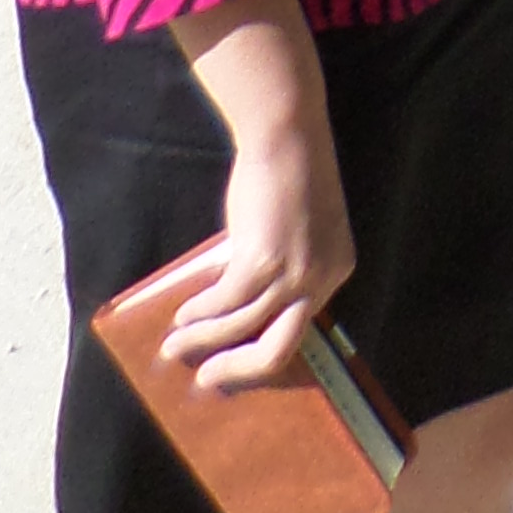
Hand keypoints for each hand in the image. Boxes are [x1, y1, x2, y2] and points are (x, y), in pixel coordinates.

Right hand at [166, 110, 355, 390]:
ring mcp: (294, 272)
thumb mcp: (299, 233)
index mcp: (337, 271)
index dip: (260, 354)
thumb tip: (238, 315)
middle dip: (235, 369)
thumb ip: (281, 271)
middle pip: (277, 350)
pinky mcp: (263, 261)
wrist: (287, 133)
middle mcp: (323, 278)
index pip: (299, 333)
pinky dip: (200, 313)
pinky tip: (183, 313)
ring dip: (203, 340)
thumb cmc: (287, 177)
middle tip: (204, 379)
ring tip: (175, 344)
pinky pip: (224, 303)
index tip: (232, 365)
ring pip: (241, 329)